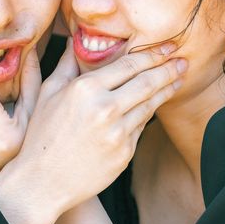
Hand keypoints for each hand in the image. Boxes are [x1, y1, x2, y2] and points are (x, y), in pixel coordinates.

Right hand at [0, 39, 186, 223]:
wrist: (43, 181)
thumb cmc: (41, 135)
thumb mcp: (47, 94)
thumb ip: (65, 66)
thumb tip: (73, 42)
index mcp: (85, 89)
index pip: (128, 65)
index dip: (152, 54)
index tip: (167, 48)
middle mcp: (104, 108)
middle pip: (147, 82)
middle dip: (168, 69)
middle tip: (182, 60)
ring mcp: (117, 132)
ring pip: (150, 105)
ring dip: (167, 90)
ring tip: (178, 79)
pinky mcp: (125, 153)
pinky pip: (141, 127)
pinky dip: (148, 114)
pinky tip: (154, 105)